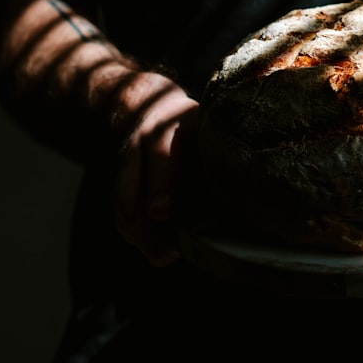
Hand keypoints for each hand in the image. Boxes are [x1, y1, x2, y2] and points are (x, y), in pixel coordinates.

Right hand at [113, 74, 199, 265]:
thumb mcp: (206, 126)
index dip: (160, 185)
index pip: (160, 157)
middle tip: (168, 253)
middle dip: (146, 224)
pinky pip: (120, 211)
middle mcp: (139, 146)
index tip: (162, 212)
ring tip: (165, 256)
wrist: (151, 106)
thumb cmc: (192, 125)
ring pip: (123, 205)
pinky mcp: (119, 181)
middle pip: (132, 188)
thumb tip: (242, 194)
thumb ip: (216, 155)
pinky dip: (133, 233)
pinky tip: (154, 247)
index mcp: (166, 128)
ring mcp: (124, 165)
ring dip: (140, 235)